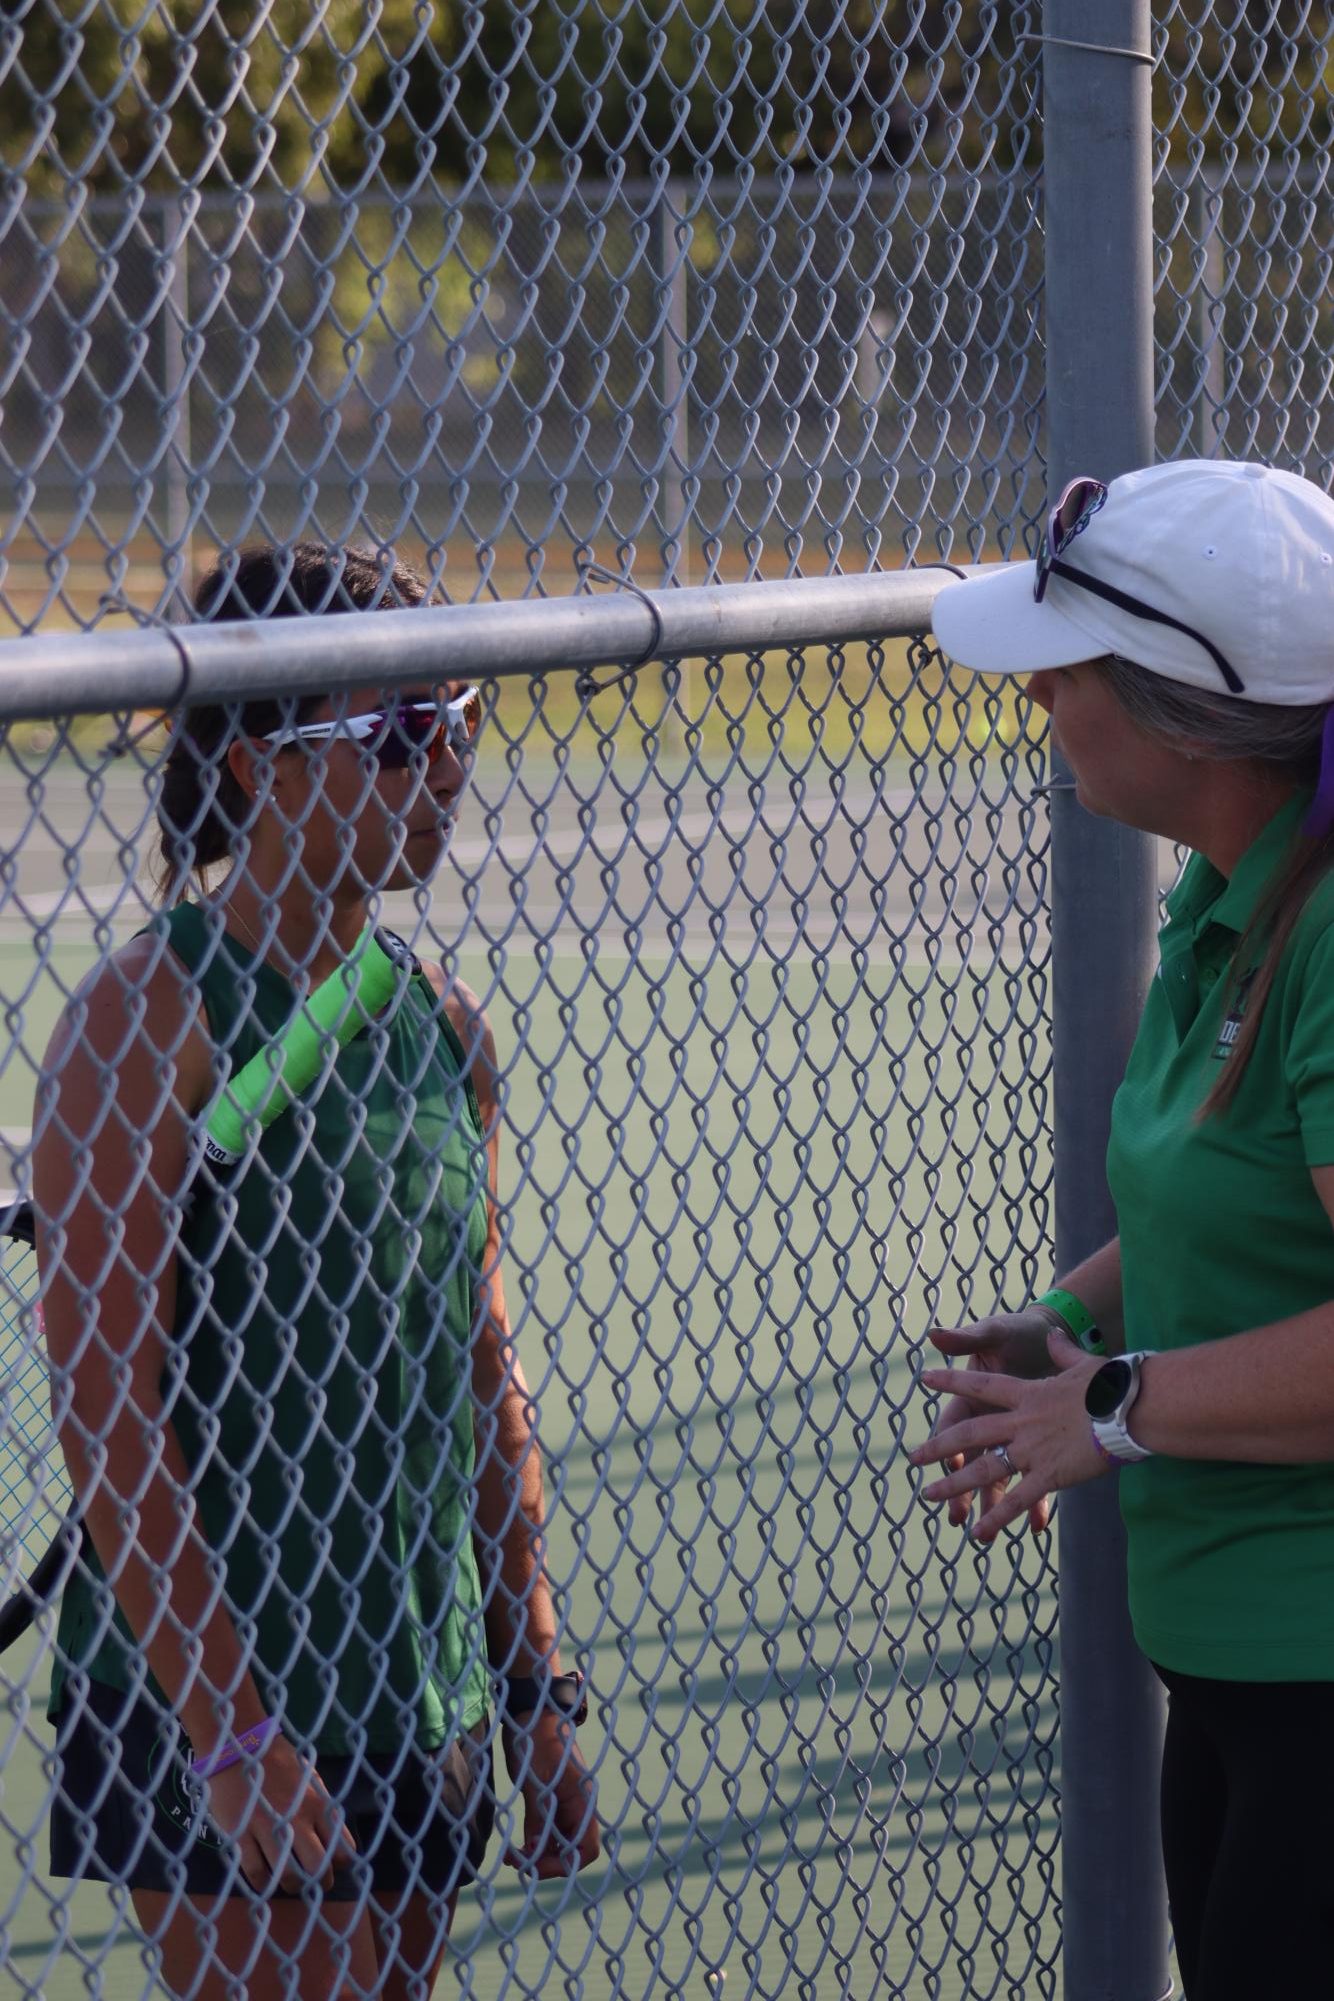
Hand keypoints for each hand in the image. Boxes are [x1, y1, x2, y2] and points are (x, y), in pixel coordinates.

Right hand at [202, 1735, 356, 1894]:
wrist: (241, 1743)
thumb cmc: (280, 1760)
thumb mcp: (310, 1779)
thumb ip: (323, 1807)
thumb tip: (335, 1837)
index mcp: (318, 1805)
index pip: (342, 1849)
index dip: (340, 1864)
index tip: (334, 1866)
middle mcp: (297, 1820)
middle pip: (318, 1869)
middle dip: (319, 1884)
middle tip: (314, 1886)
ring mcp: (268, 1829)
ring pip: (288, 1877)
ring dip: (291, 1886)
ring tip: (290, 1884)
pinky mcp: (241, 1834)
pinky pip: (256, 1873)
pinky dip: (262, 1883)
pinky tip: (264, 1879)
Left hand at [502, 1713, 600, 1878]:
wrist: (531, 1709)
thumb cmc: (535, 1739)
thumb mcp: (535, 1779)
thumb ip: (539, 1816)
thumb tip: (536, 1851)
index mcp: (582, 1800)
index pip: (586, 1848)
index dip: (564, 1864)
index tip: (535, 1865)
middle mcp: (577, 1806)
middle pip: (572, 1850)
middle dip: (546, 1862)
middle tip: (517, 1863)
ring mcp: (564, 1803)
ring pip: (558, 1843)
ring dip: (538, 1854)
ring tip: (511, 1858)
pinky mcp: (551, 1800)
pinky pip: (547, 1830)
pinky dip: (533, 1842)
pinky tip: (515, 1847)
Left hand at [912, 1325, 1109, 1541]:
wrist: (1130, 1408)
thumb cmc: (1112, 1384)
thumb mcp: (1082, 1363)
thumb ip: (1061, 1352)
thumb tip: (1054, 1337)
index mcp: (1027, 1394)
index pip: (981, 1386)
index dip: (952, 1381)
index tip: (925, 1379)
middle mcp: (1021, 1422)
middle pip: (970, 1433)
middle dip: (939, 1446)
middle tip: (913, 1458)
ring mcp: (1032, 1450)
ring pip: (984, 1469)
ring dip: (954, 1484)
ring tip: (928, 1497)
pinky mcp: (1049, 1475)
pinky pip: (1017, 1499)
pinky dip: (997, 1517)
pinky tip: (977, 1533)